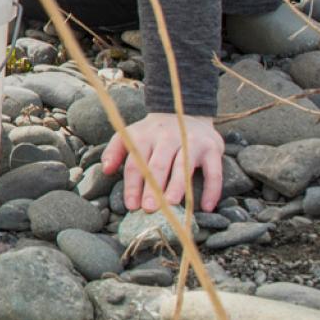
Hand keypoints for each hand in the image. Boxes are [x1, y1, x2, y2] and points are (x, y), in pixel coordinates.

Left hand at [102, 114, 224, 212]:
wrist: (187, 112)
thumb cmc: (154, 133)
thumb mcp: (131, 135)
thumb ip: (115, 150)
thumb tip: (106, 170)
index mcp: (145, 136)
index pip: (136, 163)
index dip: (133, 185)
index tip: (131, 206)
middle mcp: (167, 138)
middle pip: (159, 165)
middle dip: (153, 188)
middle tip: (149, 209)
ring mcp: (191, 142)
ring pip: (184, 167)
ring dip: (177, 187)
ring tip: (172, 206)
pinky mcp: (212, 148)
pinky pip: (213, 172)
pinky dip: (211, 190)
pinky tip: (206, 207)